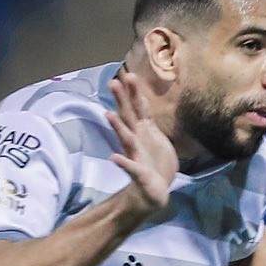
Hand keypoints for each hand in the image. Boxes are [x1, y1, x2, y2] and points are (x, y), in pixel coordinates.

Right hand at [106, 70, 178, 217]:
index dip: (134, 93)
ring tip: (108, 114)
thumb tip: (143, 100)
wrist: (155, 192)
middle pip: (128, 117)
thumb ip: (148, 120)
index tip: (130, 74)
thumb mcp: (156, 138)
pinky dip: (123, 163)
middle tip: (113, 83)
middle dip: (121, 101)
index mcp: (143, 132)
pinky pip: (131, 168)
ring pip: (126, 138)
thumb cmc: (156, 164)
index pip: (138, 108)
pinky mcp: (139, 173)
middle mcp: (137, 140)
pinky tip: (114, 158)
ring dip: (117, 127)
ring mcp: (136, 155)